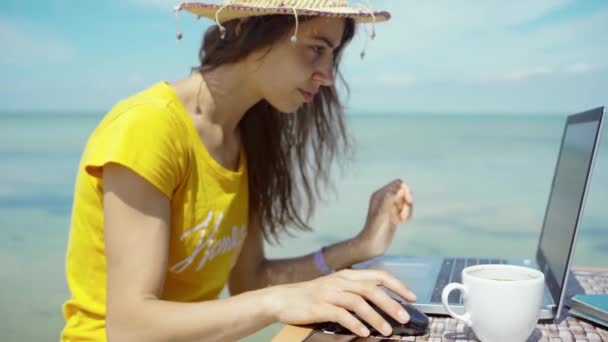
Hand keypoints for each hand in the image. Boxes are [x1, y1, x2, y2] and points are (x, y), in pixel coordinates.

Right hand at [266, 269, 416, 336]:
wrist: (283, 299)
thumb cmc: (311, 297)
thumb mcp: (335, 288)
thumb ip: (355, 292)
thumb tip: (382, 303)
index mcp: (347, 275)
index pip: (378, 274)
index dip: (397, 285)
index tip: (412, 297)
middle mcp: (340, 281)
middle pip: (371, 289)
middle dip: (391, 303)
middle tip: (404, 317)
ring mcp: (330, 293)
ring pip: (359, 302)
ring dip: (376, 317)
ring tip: (387, 330)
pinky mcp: (320, 306)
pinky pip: (342, 315)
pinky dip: (355, 324)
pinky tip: (364, 332)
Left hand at [357, 179, 412, 257]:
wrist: (372, 244)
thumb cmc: (375, 229)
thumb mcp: (382, 213)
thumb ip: (390, 199)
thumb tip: (401, 188)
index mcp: (380, 194)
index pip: (398, 184)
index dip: (405, 191)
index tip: (407, 202)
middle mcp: (385, 199)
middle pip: (404, 192)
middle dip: (407, 202)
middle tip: (403, 213)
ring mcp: (390, 207)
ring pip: (406, 202)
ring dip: (407, 210)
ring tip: (401, 220)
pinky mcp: (394, 215)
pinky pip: (406, 211)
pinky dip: (407, 216)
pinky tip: (402, 223)